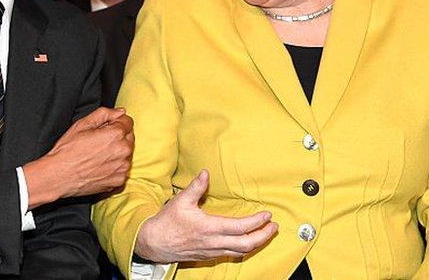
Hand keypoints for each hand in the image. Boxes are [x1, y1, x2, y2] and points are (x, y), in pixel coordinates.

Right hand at [24, 107, 133, 207]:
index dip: (115, 122)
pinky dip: (114, 167)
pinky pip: (122, 169)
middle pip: (129, 137)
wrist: (58, 176)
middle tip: (98, 142)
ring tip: (98, 155)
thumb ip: (105, 114)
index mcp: (116, 134)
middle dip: (118, 137)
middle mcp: (123, 151)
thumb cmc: (68, 150)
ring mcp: (122, 168)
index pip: (127, 121)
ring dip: (117, 152)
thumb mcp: (82, 124)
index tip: (104, 128)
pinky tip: (99, 167)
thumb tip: (120, 112)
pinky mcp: (118, 181)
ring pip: (126, 154)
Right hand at [134, 170, 277, 262]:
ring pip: (241, 251)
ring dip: (256, 243)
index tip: (267, 215)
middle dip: (263, 236)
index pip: (240, 227)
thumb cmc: (167, 222)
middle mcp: (214, 243)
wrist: (154, 243)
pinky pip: (232, 254)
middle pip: (246, 244)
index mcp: (209, 228)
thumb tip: (206, 172)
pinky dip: (244, 248)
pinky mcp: (209, 255)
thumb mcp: (181, 201)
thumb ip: (196, 187)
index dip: (256, 222)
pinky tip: (248, 242)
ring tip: (266, 234)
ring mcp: (212, 251)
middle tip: (274, 227)